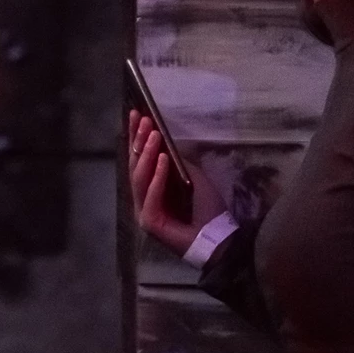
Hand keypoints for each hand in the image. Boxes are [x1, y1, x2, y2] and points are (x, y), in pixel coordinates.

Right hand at [127, 112, 221, 255]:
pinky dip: (157, 176)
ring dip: (148, 154)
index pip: (140, 160)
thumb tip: (165, 144)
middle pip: (135, 166)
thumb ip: (177, 164)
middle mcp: (143, 199)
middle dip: (139, 140)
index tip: (137, 114)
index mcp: (151, 190)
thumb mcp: (193, 178)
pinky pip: (151, 195)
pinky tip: (163, 159)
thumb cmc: (206, 209)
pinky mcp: (150, 222)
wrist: (218, 238)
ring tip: (153, 134)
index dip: (137, 137)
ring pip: (140, 178)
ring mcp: (144, 211)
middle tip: (142, 119)